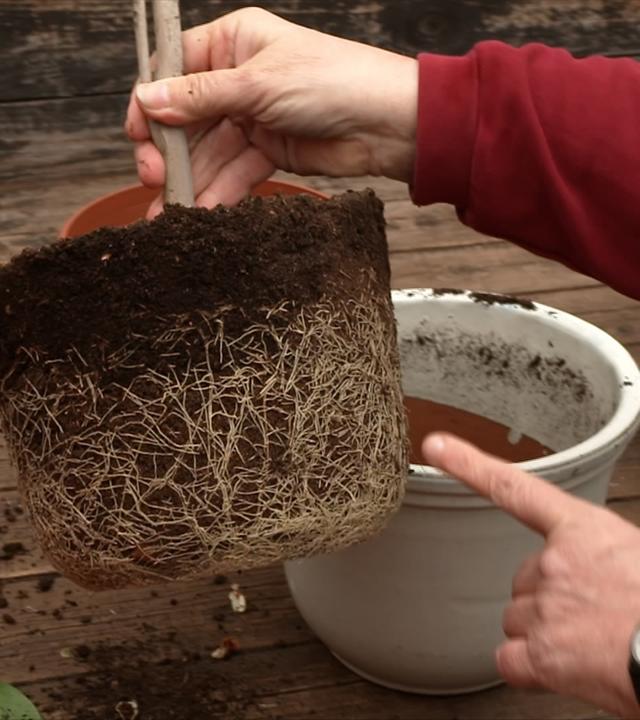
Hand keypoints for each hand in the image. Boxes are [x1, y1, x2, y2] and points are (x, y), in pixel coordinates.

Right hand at [126, 7, 417, 216]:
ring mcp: (255, 116)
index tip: (136, 134)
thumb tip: (147, 99)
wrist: (385, 122)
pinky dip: (220, 191)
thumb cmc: (332, 80)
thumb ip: (200, 96)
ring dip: (191, 181)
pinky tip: (202, 211)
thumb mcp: (258, 83)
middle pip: (190, 117)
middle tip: (155, 179)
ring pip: (212, 151)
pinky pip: (236, 172)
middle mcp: (240, 78)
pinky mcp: (271, 150)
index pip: (176, 69)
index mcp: (234, 42)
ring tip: (171, 213)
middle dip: (171, 151)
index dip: (151, 101)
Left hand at [423, 433, 639, 718]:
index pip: (513, 488)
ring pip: (517, 616)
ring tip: (590, 641)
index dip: (468, 464)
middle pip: (524, 576)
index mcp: (582, 529)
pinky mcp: (542, 654)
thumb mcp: (633, 555)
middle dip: (550, 595)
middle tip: (591, 612)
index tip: (436, 447)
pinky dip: (529, 667)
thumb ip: (597, 553)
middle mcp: (554, 562)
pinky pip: (509, 658)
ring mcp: (544, 606)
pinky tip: (562, 666)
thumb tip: (595, 571)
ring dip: (544, 631)